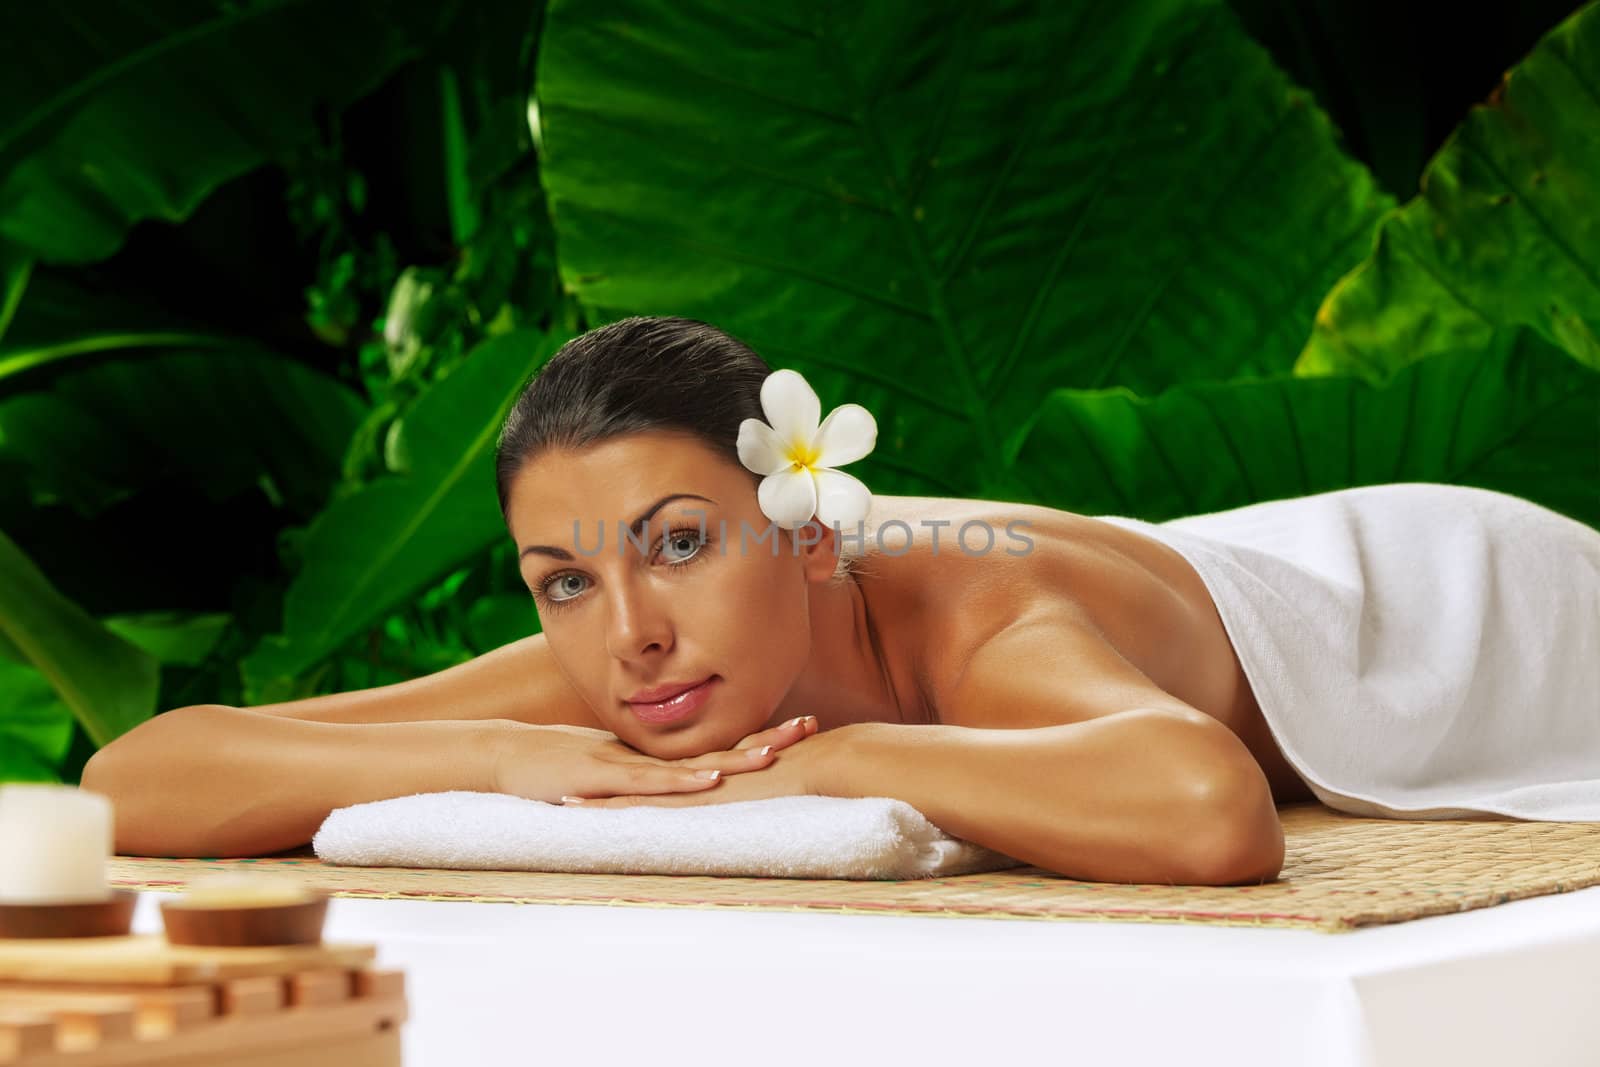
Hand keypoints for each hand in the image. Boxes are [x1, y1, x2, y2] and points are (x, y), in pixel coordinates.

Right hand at [492, 715, 819, 805]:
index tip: (799, 728)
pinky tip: (711, 779)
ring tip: (776, 753)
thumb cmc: (557, 766)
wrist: (506, 754)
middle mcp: (650, 756)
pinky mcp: (603, 778)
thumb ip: (647, 777)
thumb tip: (684, 783)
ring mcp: (629, 765)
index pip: (720, 747)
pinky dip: (683, 781)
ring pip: (693, 762)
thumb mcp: (613, 772)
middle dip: (765, 738)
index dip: (758, 738)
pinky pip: (650, 782)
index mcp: (658, 756)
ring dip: (735, 758)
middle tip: (808, 725)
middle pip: (720, 749)